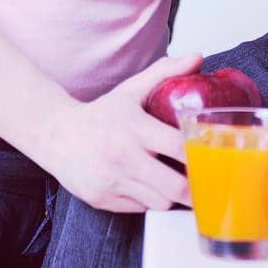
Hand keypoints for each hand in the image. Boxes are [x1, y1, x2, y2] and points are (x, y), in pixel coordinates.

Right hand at [41, 54, 202, 211]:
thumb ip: (165, 73)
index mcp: (133, 127)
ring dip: (172, 196)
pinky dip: (150, 201)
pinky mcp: (103, 199)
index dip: (200, 155)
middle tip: (205, 183)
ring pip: (160, 202)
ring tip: (176, 183)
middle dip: (194, 189)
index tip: (211, 157)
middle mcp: (122, 156)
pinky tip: (149, 187)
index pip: (178, 147)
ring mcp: (111, 180)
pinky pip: (140, 209)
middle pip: (174, 186)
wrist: (55, 135)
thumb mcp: (131, 90)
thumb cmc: (100, 115)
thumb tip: (197, 58)